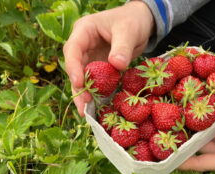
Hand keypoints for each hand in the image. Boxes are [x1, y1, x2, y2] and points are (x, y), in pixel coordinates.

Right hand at [63, 1, 153, 115]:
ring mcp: (91, 57)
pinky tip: (98, 106)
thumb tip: (116, 65)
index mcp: (84, 30)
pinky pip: (96, 81)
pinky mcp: (100, 66)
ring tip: (87, 112)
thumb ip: (122, 47)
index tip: (79, 83)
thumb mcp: (128, 30)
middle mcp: (83, 45)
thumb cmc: (132, 20)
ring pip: (83, 77)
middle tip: (83, 105)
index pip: (73, 49)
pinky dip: (97, 92)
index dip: (73, 67)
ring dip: (85, 93)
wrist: (141, 23)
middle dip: (78, 87)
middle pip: (74, 67)